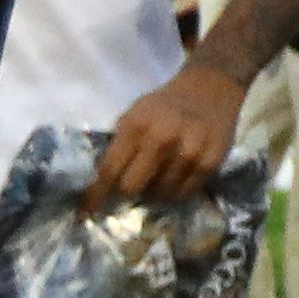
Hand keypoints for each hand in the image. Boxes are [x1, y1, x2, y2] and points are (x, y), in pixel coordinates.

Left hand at [88, 62, 243, 209]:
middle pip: (132, 187)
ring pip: (159, 195)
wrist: (211, 86)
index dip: (96, 194)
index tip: (87, 212)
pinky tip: (176, 176)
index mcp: (137, 125)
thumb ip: (120, 144)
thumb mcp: (135, 114)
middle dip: (127, 191)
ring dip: (155, 191)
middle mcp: (162, 139)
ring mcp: (187, 152)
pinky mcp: (209, 163)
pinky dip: (176, 191)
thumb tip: (103, 180)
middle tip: (132, 187)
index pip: (110, 169)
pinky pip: (184, 194)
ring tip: (159, 176)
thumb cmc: (166, 104)